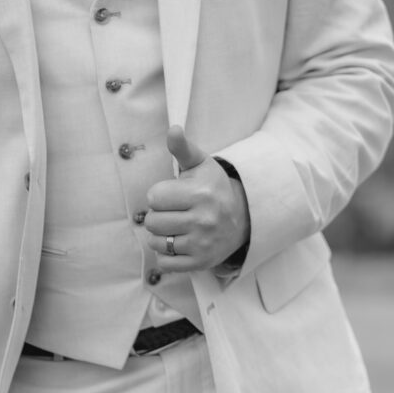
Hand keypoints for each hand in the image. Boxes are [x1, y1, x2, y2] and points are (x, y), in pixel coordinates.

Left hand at [144, 125, 250, 271]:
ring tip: (175, 227)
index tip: (174, 195)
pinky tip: (178, 243)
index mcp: (200, 194)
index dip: (160, 195)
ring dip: (160, 235)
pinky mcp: (200, 263)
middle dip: (158, 215)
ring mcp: (202, 244)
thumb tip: (173, 129)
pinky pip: (165, 263)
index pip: (154, 198)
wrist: (241, 218)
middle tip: (174, 212)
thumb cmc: (212, 187)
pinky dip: (166, 254)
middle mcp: (203, 220)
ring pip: (156, 243)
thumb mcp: (200, 164)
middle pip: (152, 222)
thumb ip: (182, 148)